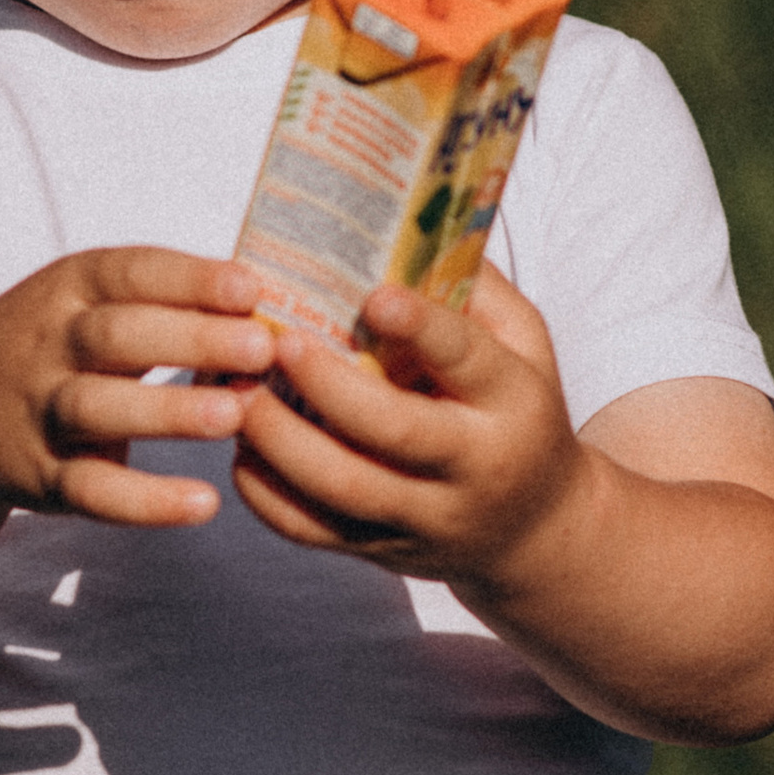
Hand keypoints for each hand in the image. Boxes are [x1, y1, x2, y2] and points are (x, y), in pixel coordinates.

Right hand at [0, 247, 278, 531]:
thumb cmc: (51, 347)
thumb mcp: (86, 302)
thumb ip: (164, 299)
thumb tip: (268, 300)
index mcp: (69, 289)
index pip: (130, 272)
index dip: (190, 279)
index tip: (252, 288)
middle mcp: (49, 344)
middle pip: (116, 337)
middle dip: (191, 339)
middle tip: (261, 348)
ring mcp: (40, 411)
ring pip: (99, 409)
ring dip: (168, 412)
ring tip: (235, 415)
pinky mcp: (40, 476)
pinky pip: (92, 490)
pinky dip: (145, 501)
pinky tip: (203, 504)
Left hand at [229, 271, 588, 590]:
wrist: (534, 530)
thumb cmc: (517, 412)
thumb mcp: (526, 345)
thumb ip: (478, 290)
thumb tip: (413, 223)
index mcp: (512, 403)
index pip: (468, 361)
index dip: (421, 327)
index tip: (373, 295)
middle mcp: (472, 467)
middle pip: (395, 432)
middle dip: (329, 386)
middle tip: (278, 342)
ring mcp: (425, 518)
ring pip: (344, 488)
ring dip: (281, 441)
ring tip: (239, 395)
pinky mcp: (383, 551)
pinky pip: (314, 531)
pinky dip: (266, 495)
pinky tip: (242, 450)